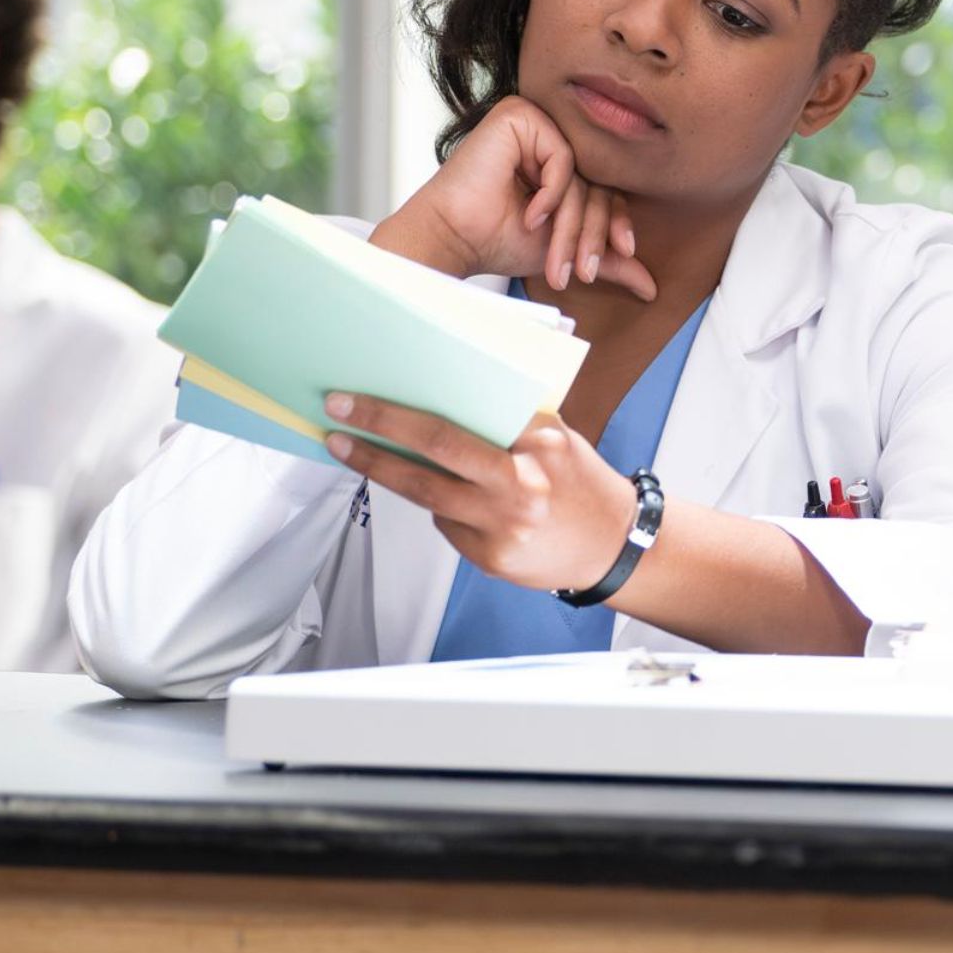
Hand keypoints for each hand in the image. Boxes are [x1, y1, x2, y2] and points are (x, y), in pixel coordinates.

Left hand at [322, 392, 641, 594]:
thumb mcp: (558, 437)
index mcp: (538, 443)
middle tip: (336, 412)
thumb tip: (439, 394)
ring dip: (379, 467)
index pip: (457, 421)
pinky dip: (439, 506)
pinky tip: (445, 497)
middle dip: (377, 430)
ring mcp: (503, 526)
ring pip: (425, 493)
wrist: (616, 546)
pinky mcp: (492, 558)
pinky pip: (447, 524)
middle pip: (435, 451)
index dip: (399, 411)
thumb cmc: (581, 483)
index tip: (358, 398)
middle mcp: (521, 484)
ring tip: (346, 448)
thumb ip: (509, 419)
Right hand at [368, 95, 657, 298]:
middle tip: (582, 271)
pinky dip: (552, 193)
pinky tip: (531, 217)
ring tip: (556, 260)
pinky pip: (562, 156)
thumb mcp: (566, 249)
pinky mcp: (519, 115)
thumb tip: (652, 287)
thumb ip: (609, 259)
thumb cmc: (496, 239)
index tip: (623, 253)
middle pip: (596, 182)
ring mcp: (536, 123)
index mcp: (560, 161)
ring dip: (571, 225)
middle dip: (590, 234)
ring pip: (581, 175)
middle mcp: (549, 137)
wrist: (454, 239)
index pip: (605, 186)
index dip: (615, 222)